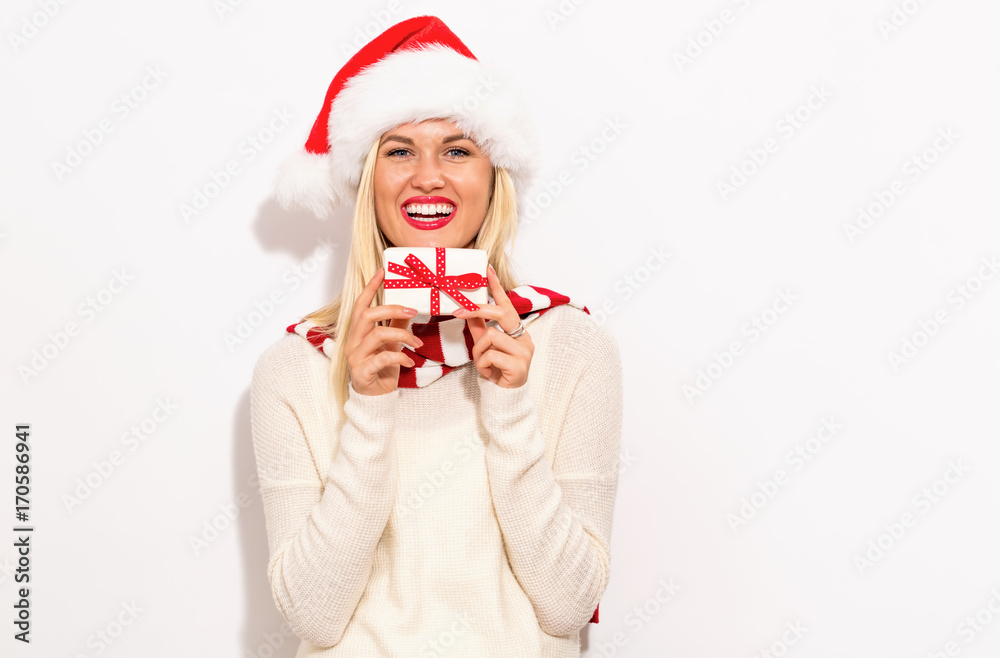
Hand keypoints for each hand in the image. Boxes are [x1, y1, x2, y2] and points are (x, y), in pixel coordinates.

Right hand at [344, 267, 423, 395]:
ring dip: (402, 336)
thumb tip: (408, 309)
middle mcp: (353, 342)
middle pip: (367, 316)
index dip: (370, 287)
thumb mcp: (392, 345)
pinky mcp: (362, 372)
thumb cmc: (382, 370)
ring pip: (376, 335)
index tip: (382, 272)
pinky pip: (382, 358)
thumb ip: (397, 327)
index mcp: (358, 332)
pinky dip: (400, 358)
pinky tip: (410, 363)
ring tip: (417, 343)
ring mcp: (355, 357)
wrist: (375, 399)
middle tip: (412, 311)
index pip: (361, 305)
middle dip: (391, 309)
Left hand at [453, 264, 533, 388]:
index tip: (487, 269)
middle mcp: (524, 338)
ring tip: (483, 364)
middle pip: (502, 314)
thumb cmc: (496, 371)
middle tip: (458, 312)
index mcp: (517, 331)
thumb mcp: (484, 347)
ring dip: (479, 351)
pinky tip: (489, 373)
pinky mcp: (520, 365)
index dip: (497, 287)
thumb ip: (479, 330)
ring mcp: (525, 351)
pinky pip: (491, 355)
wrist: (504, 398)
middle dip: (478, 311)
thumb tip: (467, 311)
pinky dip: (483, 365)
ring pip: (491, 336)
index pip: (507, 304)